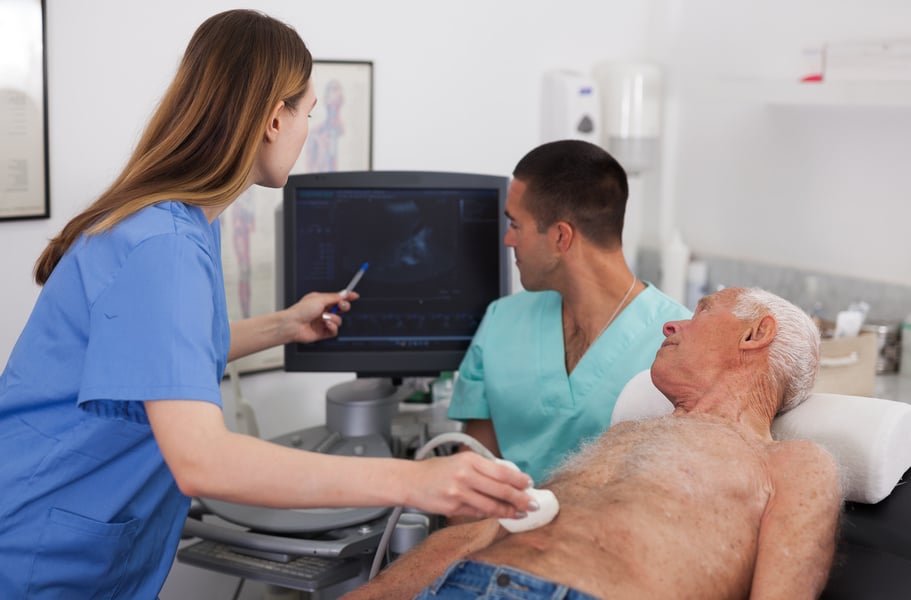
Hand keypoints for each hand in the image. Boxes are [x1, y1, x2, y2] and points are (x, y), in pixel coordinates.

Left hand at [284, 290, 359, 343]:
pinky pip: (335, 330)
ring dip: (334, 318)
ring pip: (339, 320)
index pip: (338, 298)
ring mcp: (323, 322)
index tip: (354, 295)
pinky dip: (332, 327)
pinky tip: (326, 324)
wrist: (292, 325)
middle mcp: (323, 311)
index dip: (347, 296)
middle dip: (344, 306)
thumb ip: (334, 297)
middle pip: (341, 308)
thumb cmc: (301, 310)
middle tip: (341, 305)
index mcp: (321, 301)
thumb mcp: (319, 299)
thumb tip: (344, 293)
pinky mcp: (323, 332)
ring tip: (325, 318)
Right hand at [404, 453, 534, 519]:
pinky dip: (491, 514)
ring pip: (491, 505)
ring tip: (520, 513)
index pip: (501, 470)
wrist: (410, 481)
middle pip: (500, 489)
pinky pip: (477, 513)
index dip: (518, 480)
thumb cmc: (436, 471)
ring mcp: (458, 492)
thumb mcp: (460, 461)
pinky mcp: (453, 507)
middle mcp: (465, 474)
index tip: (529, 485)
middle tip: (532, 504)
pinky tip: (500, 515)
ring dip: (509, 511)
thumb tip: (508, 480)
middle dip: (520, 498)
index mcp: (469, 459)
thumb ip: (482, 469)